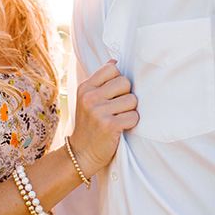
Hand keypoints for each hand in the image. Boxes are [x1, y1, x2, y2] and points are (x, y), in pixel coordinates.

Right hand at [70, 60, 137, 176]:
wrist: (80, 153)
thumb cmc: (89, 125)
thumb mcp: (88, 100)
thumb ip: (101, 81)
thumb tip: (114, 61)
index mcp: (85, 87)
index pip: (112, 68)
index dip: (118, 80)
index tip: (114, 94)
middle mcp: (90, 97)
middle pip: (125, 82)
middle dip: (127, 95)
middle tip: (118, 108)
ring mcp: (98, 111)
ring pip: (132, 100)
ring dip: (130, 111)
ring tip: (119, 118)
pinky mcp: (109, 126)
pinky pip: (134, 116)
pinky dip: (131, 123)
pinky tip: (121, 128)